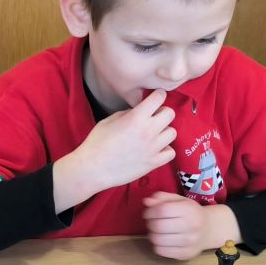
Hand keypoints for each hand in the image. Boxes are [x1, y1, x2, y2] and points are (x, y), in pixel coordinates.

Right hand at [53, 90, 175, 209]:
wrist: (93, 168)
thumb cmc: (96, 143)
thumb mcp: (108, 120)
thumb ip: (127, 113)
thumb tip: (138, 112)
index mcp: (136, 117)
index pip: (159, 97)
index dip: (158, 96)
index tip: (154, 99)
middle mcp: (148, 130)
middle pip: (170, 113)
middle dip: (162, 113)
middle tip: (153, 118)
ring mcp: (153, 148)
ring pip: (172, 132)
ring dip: (164, 132)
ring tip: (153, 136)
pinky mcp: (153, 163)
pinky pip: (171, 152)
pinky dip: (165, 149)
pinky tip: (155, 150)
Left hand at [142, 192, 240, 259]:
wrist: (209, 230)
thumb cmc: (190, 213)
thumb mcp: (178, 200)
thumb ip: (161, 198)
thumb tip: (146, 202)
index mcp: (189, 210)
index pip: (161, 210)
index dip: (149, 212)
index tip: (148, 213)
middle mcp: (192, 226)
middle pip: (158, 226)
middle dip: (150, 224)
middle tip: (152, 222)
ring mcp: (190, 242)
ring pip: (157, 240)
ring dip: (152, 235)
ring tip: (157, 231)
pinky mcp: (185, 254)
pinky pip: (161, 251)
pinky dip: (157, 245)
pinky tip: (162, 240)